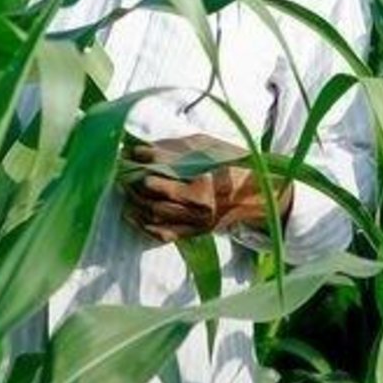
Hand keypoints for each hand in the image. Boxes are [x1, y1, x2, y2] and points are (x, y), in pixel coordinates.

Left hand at [119, 133, 292, 243]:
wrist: (260, 198)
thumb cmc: (236, 166)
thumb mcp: (212, 149)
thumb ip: (180, 148)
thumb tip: (147, 148)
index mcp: (206, 183)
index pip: (166, 173)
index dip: (146, 162)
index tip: (131, 153)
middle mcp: (200, 206)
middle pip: (157, 197)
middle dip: (135, 183)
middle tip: (122, 171)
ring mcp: (197, 222)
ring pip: (157, 216)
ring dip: (136, 203)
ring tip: (125, 189)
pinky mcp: (196, 232)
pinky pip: (165, 234)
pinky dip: (146, 226)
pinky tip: (133, 215)